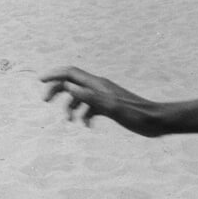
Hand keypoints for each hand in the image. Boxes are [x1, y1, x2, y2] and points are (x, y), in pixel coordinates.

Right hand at [40, 66, 162, 136]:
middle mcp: (98, 87)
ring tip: (68, 120)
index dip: (54, 75)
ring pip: (79, 96)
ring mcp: (103, 96)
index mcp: (97, 84)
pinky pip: (89, 107)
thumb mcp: (112, 107)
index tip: (40, 81)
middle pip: (71, 83)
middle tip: (45, 101)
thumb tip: (68, 87)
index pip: (70, 73)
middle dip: (56, 90)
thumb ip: (90, 97)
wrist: (157, 121)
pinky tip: (86, 125)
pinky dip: (83, 115)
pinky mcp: (108, 106)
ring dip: (69, 107)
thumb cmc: (136, 115)